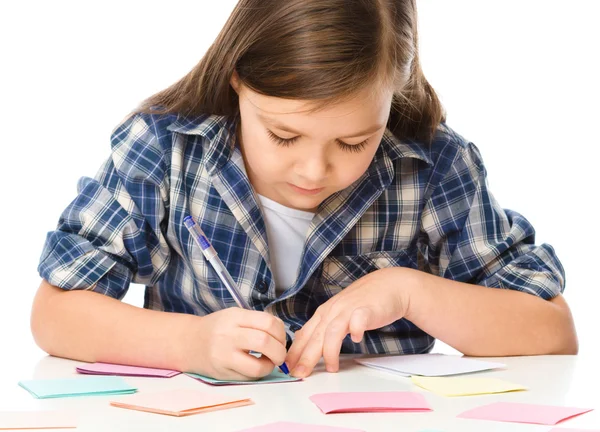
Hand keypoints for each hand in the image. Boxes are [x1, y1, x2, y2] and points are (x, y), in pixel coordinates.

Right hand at [180, 308, 286, 380]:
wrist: (189, 342)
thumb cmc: (217, 328)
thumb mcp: (234, 316)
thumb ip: (257, 322)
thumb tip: (282, 336)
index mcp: (235, 317)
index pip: (268, 322)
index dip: (281, 332)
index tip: (280, 338)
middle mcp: (228, 335)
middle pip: (265, 342)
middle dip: (280, 351)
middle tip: (280, 353)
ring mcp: (224, 355)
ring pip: (258, 366)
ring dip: (271, 366)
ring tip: (269, 362)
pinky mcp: (222, 373)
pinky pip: (249, 377)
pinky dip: (259, 373)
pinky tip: (256, 367)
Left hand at [286, 267, 415, 377]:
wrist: (389, 286)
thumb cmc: (363, 302)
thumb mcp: (337, 312)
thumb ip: (321, 326)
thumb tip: (301, 338)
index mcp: (324, 313)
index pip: (305, 334)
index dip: (296, 351)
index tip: (288, 368)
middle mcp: (333, 311)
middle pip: (316, 335)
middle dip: (306, 356)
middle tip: (300, 373)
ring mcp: (349, 309)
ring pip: (333, 331)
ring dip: (330, 350)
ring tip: (332, 368)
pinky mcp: (367, 309)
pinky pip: (359, 319)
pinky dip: (356, 329)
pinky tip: (357, 339)